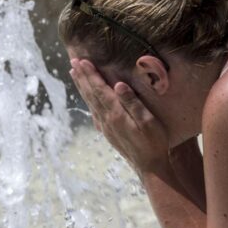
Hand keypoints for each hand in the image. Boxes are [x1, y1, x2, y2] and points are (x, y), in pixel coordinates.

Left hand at [70, 59, 169, 173]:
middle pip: (91, 94)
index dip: (91, 74)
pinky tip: (87, 97)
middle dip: (82, 77)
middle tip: (73, 61)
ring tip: (75, 74)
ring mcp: (106, 127)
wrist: (149, 167)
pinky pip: (94, 112)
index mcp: (116, 114)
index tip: (82, 61)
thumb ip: (133, 103)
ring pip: (90, 102)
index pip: (100, 90)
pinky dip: (88, 100)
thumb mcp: (148, 122)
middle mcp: (107, 119)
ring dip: (82, 86)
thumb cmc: (154, 143)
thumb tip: (118, 85)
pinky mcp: (109, 132)